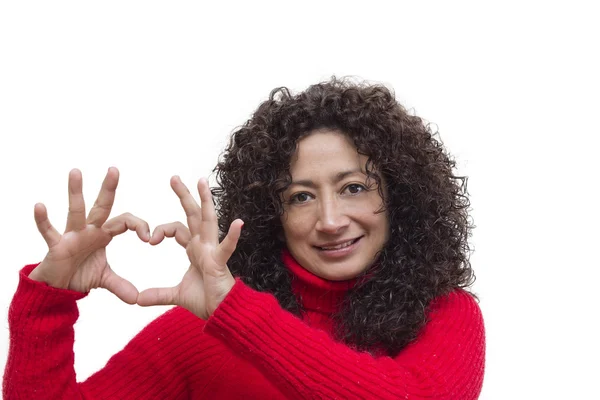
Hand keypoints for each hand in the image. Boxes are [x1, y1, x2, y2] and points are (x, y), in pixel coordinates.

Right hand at [29, 168, 149, 303]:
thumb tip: (137, 299)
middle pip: (101, 206)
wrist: (57, 287)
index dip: (139, 226)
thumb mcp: (104, 279)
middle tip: (115, 170)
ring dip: (76, 192)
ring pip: (75, 210)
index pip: (125, 222)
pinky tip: (40, 206)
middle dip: (108, 189)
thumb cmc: (79, 274)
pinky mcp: (56, 246)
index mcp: (103, 234)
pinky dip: (43, 220)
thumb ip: (121, 285)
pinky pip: (49, 231)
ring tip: (76, 172)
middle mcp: (89, 230)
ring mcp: (71, 235)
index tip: (149, 238)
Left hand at [137, 176, 242, 318]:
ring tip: (202, 182)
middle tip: (173, 177)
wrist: (221, 312)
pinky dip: (233, 236)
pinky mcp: (220, 262)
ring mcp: (213, 251)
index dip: (163, 230)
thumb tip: (138, 299)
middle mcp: (204, 245)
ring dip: (206, 201)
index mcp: (195, 250)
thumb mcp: (176, 295)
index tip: (151, 239)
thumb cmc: (206, 300)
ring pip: (209, 221)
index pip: (177, 229)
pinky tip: (238, 223)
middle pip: (193, 215)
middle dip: (184, 195)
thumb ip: (158, 294)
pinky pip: (227, 247)